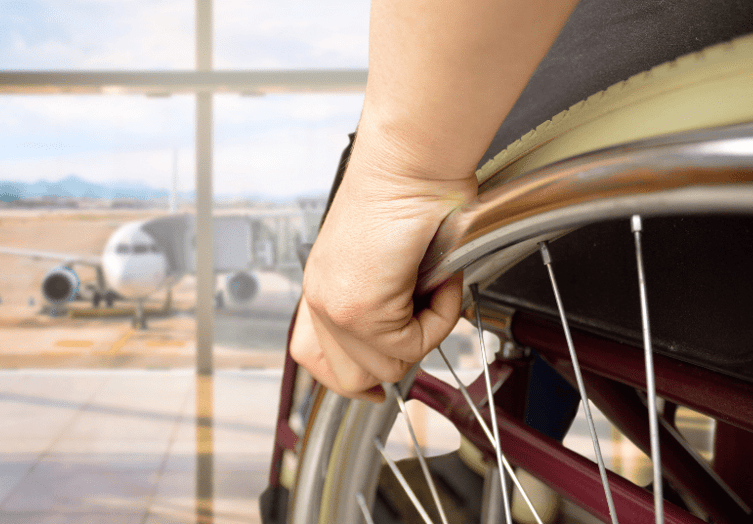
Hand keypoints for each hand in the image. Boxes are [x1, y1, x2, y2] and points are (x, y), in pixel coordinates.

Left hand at [290, 136, 475, 400]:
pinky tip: (440, 277)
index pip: (312, 355)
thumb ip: (385, 300)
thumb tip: (407, 335)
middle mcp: (321, 298)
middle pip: (350, 379)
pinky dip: (440, 317)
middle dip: (395, 360)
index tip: (371, 390)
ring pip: (388, 367)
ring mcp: (335, 306)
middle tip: (423, 321)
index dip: (345, 378)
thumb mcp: (386, 258)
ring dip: (425, 332)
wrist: (411, 160)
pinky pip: (413, 345)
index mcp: (323, 286)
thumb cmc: (408, 191)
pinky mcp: (359, 307)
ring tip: (434, 286)